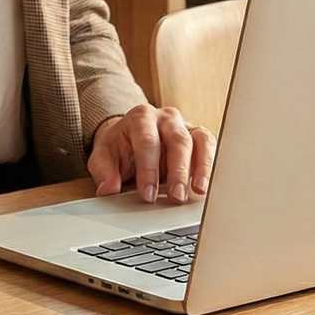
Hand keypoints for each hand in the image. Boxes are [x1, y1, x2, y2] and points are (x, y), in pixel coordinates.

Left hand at [87, 104, 216, 203]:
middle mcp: (166, 118)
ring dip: (201, 167)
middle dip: (177, 171)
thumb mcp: (103, 156)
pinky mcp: (199, 137)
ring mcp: (185, 125)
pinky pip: (210, 147)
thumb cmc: (119, 146)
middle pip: (178, 140)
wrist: (130, 137)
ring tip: (198, 191)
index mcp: (140, 117)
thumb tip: (108, 189)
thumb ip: (104, 171)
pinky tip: (206, 184)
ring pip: (200, 141)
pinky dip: (211, 165)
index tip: (148, 195)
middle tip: (175, 197)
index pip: (147, 142)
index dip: (148, 170)